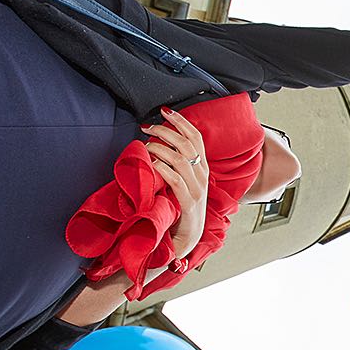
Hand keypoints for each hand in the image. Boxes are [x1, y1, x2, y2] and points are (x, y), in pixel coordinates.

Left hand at [143, 108, 209, 256]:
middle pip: (187, 143)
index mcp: (203, 169)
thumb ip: (177, 166)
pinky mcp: (188, 202)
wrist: (187, 238)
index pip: (196, 138)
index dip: (182, 122)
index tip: (165, 111)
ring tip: (146, 146)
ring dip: (160, 147)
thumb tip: (159, 145)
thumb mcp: (182, 183)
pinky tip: (151, 163)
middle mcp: (203, 176)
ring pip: (181, 158)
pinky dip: (162, 167)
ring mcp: (197, 189)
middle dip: (166, 130)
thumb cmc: (180, 209)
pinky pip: (175, 179)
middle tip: (147, 127)